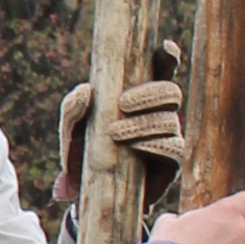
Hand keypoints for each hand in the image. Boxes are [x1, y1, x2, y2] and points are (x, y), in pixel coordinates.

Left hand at [54, 43, 186, 208]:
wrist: (85, 194)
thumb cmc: (80, 151)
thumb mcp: (69, 129)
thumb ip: (73, 109)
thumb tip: (86, 92)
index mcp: (140, 95)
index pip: (162, 70)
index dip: (168, 57)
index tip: (165, 49)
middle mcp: (160, 113)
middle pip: (171, 92)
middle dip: (150, 94)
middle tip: (123, 104)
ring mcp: (168, 138)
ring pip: (171, 120)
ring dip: (145, 123)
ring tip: (116, 133)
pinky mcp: (170, 166)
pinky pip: (174, 148)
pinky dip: (155, 144)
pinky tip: (137, 146)